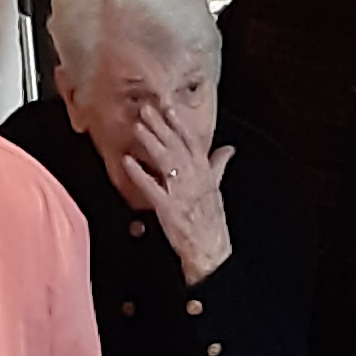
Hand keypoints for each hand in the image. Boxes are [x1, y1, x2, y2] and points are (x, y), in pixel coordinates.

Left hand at [115, 102, 236, 284]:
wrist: (210, 248)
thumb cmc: (211, 219)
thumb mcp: (216, 188)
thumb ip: (218, 165)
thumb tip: (228, 149)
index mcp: (204, 172)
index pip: (192, 142)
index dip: (180, 124)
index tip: (168, 107)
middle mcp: (194, 178)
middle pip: (176, 146)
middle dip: (161, 126)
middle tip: (146, 109)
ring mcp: (181, 192)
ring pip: (165, 161)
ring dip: (151, 142)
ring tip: (137, 127)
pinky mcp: (168, 208)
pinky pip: (152, 188)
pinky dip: (139, 174)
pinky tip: (128, 162)